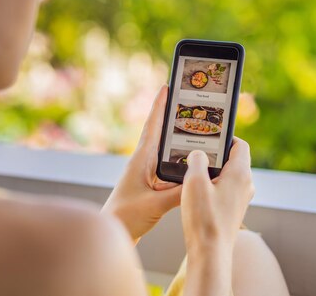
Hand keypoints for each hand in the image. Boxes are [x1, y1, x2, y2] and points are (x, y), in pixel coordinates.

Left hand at [102, 85, 181, 242]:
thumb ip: (178, 194)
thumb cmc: (127, 216)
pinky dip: (179, 157)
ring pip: (165, 147)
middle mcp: (144, 161)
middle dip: (172, 115)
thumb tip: (200, 181)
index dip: (159, 106)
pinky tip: (190, 157)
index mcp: (142, 159)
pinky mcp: (150, 182)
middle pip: (160, 132)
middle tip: (185, 98)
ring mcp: (146, 171)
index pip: (153, 127)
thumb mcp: (156, 205)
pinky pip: (168, 163)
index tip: (167, 87)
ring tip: (193, 121)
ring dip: (176, 135)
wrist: (114, 230)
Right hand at [181, 138, 254, 253]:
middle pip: (233, 159)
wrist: (210, 252)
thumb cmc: (204, 217)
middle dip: (214, 153)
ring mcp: (240, 198)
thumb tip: (198, 153)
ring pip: (227, 174)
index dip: (225, 136)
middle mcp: (245, 184)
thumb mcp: (194, 181)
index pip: (239, 144)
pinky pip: (224, 189)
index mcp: (240, 173)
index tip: (208, 135)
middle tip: (195, 151)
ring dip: (211, 170)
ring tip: (191, 171)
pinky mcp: (232, 209)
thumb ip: (196, 159)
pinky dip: (211, 184)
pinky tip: (194, 190)